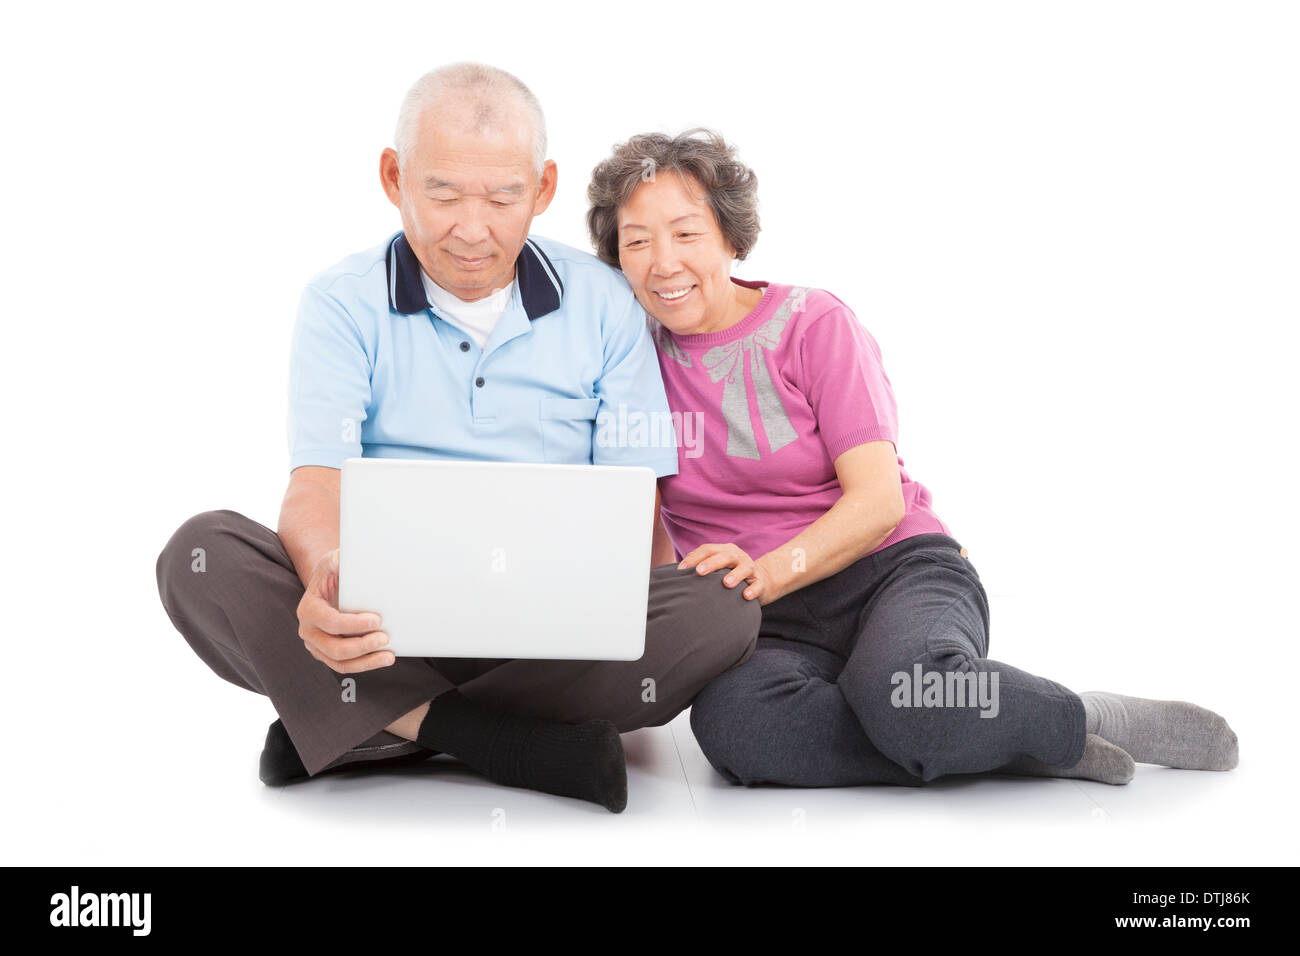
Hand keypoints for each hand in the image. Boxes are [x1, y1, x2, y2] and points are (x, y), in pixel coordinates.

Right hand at [296, 548, 393, 672]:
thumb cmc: (334, 573)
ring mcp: (317, 645)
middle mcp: (308, 631)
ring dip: (366, 661)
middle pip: (334, 647)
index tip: (377, 620)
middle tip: (385, 638)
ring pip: (340, 662)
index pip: (330, 622)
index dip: (353, 624)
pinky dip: (365, 665)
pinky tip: (382, 658)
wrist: (329, 586)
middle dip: (362, 645)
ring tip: (389, 656)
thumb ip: (337, 560)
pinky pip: (345, 666)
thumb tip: (343, 558)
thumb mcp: (333, 561)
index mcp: (309, 609)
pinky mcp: (328, 654)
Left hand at [678, 542, 776, 602]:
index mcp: (724, 551)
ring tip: (726, 583)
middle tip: (699, 572)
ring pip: (744, 568)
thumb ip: (701, 569)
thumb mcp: (718, 568)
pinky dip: (752, 590)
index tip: (680, 570)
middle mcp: (738, 557)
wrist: (763, 580)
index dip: (694, 558)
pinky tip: (746, 596)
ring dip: (735, 575)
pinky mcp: (761, 582)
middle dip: (712, 563)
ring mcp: (751, 569)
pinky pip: (758, 585)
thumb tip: (674, 576)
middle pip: (725, 556)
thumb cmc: (731, 574)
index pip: (708, 549)